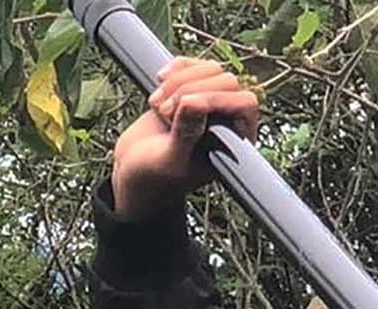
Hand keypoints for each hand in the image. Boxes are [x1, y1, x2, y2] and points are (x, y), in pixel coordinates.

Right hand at [111, 58, 260, 220]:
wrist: (133, 168)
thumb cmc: (153, 175)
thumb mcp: (169, 159)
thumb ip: (186, 133)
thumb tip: (194, 102)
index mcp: (235, 143)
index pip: (244, 103)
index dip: (215, 98)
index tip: (183, 108)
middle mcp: (228, 120)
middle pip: (226, 81)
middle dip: (190, 91)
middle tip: (164, 113)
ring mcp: (211, 101)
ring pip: (210, 69)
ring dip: (179, 82)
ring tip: (158, 107)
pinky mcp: (192, 88)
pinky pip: (193, 64)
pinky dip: (175, 69)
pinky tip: (159, 82)